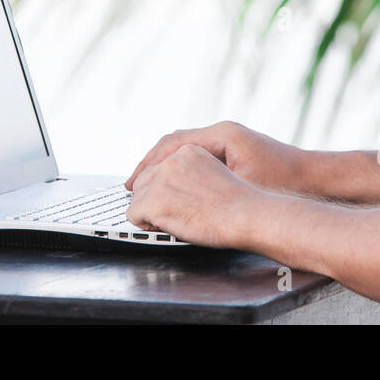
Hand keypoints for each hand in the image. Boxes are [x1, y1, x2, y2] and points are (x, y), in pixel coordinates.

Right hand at [124, 120, 306, 193]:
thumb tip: (176, 188)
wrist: (318, 177)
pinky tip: (175, 186)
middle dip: (151, 164)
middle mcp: (223, 132)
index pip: (173, 142)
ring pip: (185, 148)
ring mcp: (228, 140)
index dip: (149, 163)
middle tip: (132, 185)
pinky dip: (181, 169)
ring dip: (164, 166)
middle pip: (174, 142)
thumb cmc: (285, 181)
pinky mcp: (234, 151)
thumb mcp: (243, 184)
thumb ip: (209, 182)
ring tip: (147, 186)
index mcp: (222, 134)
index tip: (133, 181)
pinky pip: (198, 155)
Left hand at [125, 144, 264, 248]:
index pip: (162, 166)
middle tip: (165, 214)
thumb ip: (196, 174)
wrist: (246, 215)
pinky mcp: (153, 201)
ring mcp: (160, 180)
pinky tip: (162, 227)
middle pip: (145, 179)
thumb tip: (180, 189)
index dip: (162, 187)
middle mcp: (172, 161)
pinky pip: (133, 214)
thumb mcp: (216, 174)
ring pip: (138, 196)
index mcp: (189, 151)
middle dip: (152, 197)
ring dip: (148, 210)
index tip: (165, 199)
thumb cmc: (240, 204)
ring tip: (168, 222)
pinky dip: (144, 224)